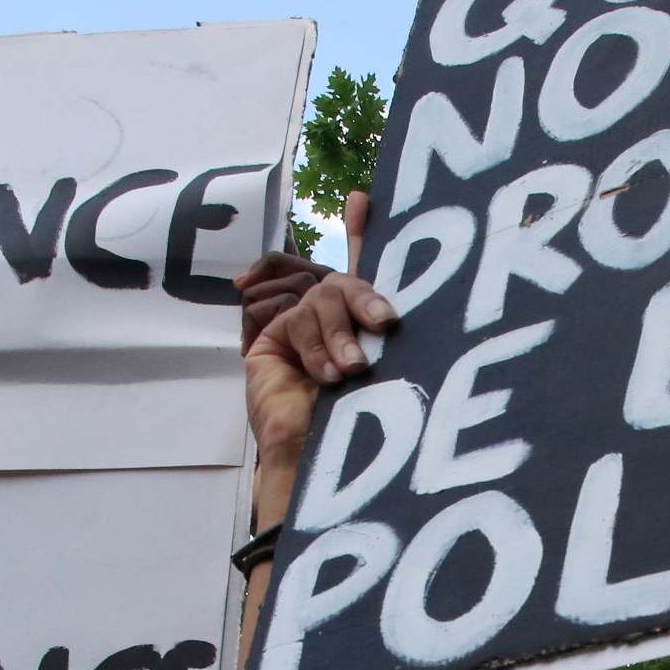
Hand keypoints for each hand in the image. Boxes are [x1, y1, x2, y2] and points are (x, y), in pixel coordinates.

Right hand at [244, 193, 393, 477]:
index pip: (362, 277)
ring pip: (321, 299)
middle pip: (343, 283)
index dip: (361, 232)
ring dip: (339, 336)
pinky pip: (296, 318)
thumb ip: (388, 328)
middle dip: (364, 298)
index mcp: (364, 334)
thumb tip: (399, 284)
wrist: (324, 470)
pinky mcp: (271, 343)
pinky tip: (325, 376)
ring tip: (351, 373)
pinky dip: (315, 345)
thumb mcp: (393, 369)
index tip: (363, 199)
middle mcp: (333, 329)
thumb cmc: (366, 432)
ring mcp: (299, 334)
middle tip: (385, 324)